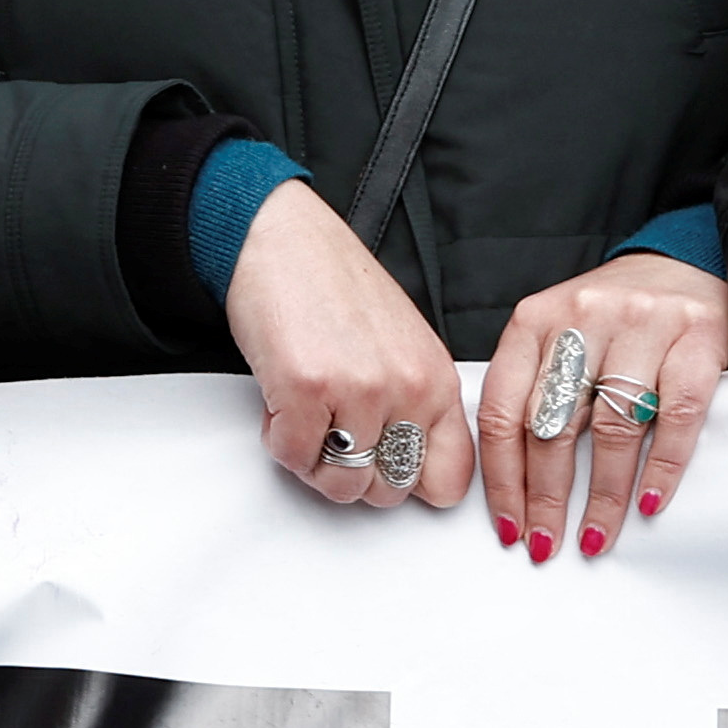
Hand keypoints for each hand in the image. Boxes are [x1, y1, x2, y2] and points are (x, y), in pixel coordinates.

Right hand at [222, 183, 468, 510]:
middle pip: (390, 490)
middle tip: (332, 443)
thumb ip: (413, 399)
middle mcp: (407, 388)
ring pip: (343, 485)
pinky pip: (294, 456)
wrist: (278, 237)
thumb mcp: (400, 343)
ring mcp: (358, 390)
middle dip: (354, 475)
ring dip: (314, 464)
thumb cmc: (329, 281)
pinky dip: (279, 442)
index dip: (411, 485)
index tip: (387, 472)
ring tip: (306, 426)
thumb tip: (406, 455)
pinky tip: (280, 409)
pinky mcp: (305, 388)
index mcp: (436, 379)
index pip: (449, 479)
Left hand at [479, 250, 725, 563]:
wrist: (684, 264)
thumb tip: (507, 472)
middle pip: (550, 425)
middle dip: (543, 496)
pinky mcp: (695, 340)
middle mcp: (580, 320)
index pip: (501, 410)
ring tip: (595, 535)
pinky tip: (647, 502)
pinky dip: (662, 467)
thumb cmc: (611, 313)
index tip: (504, 522)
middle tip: (542, 543)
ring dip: (602, 494)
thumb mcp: (556, 333)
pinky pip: (678, 416)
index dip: (500, 476)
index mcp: (532, 322)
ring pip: (611, 428)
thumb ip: (531, 384)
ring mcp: (639, 328)